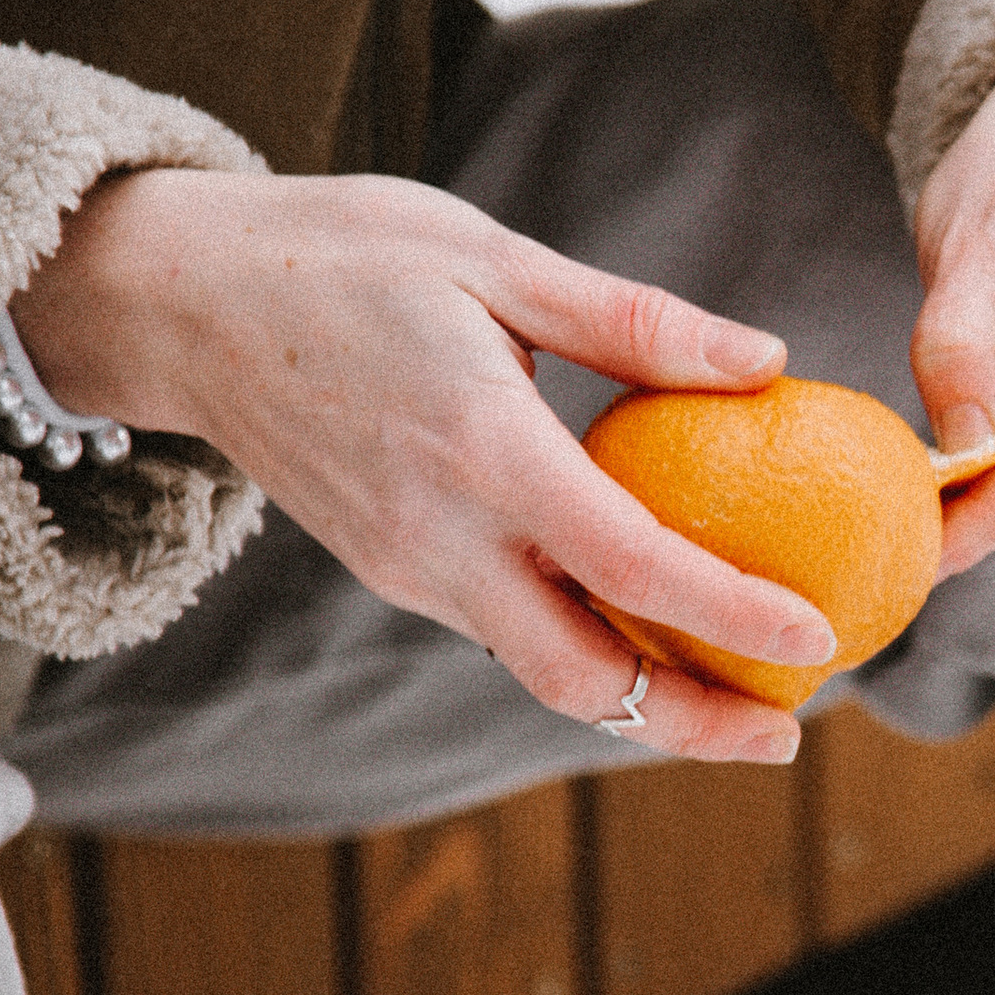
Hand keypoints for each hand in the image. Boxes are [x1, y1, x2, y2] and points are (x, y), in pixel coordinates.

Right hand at [11, 168, 832, 761]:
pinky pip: (506, 631)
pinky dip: (587, 650)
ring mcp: (409, 567)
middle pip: (580, 677)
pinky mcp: (394, 571)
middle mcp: (440, 535)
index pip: (629, 564)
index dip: (730, 615)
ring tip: (741, 703)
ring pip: (541, 670)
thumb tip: (767, 360)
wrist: (177, 302)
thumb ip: (633, 322)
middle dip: (689, 726)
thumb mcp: (492, 257)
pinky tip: (650, 630)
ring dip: (641, 701)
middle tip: (786, 739)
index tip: (817, 642)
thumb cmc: (340, 254)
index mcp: (479, 450)